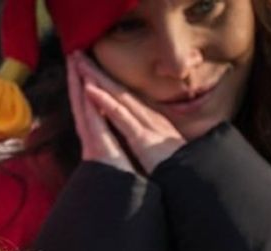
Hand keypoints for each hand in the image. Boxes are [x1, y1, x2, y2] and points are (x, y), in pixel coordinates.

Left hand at [74, 53, 185, 173]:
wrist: (194, 177)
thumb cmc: (180, 167)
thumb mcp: (164, 148)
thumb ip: (154, 137)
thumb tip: (145, 133)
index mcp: (150, 120)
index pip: (123, 96)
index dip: (105, 80)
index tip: (87, 67)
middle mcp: (147, 116)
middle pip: (116, 89)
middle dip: (95, 70)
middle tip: (75, 53)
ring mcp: (145, 124)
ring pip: (115, 95)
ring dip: (95, 77)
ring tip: (78, 61)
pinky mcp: (142, 137)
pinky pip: (119, 115)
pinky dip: (103, 101)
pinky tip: (89, 88)